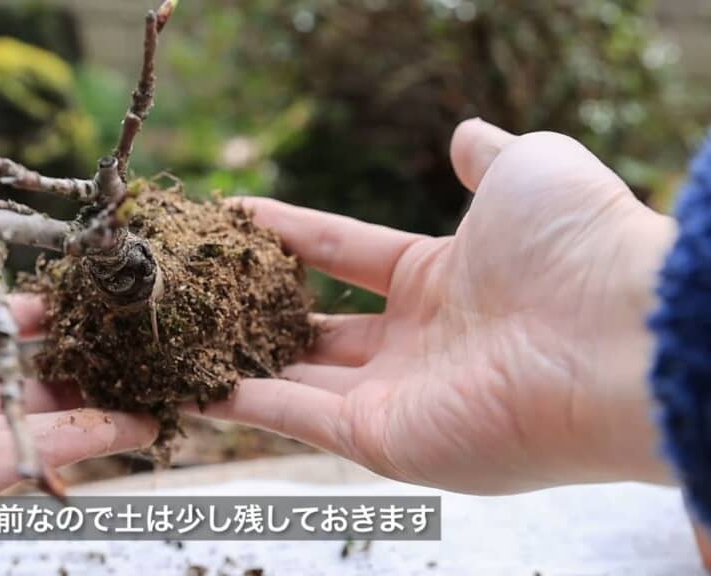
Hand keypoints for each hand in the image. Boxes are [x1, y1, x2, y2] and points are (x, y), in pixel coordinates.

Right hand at [197, 119, 677, 492]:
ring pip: (294, 375)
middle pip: (314, 321)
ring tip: (175, 336)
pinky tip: (190, 385)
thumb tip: (464, 133)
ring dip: (237, 357)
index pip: (340, 250)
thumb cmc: (574, 246)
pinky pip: (293, 419)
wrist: (614, 337)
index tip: (234, 217)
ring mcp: (394, 394)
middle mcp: (413, 342)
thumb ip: (486, 157)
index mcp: (440, 277)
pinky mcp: (379, 438)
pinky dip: (240, 404)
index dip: (287, 232)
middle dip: (258, 303)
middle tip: (197, 283)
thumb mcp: (526, 172)